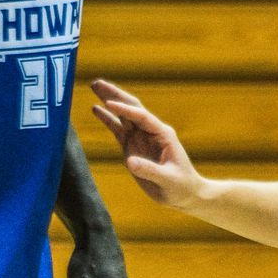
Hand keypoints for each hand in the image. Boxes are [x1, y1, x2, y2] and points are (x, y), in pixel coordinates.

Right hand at [91, 78, 204, 208]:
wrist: (184, 194)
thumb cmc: (181, 186)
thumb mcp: (168, 179)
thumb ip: (150, 170)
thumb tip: (129, 161)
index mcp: (163, 134)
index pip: (142, 117)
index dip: (125, 110)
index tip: (109, 104)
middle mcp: (150, 132)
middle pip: (131, 108)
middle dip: (115, 95)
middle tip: (97, 83)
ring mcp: (140, 138)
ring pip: (122, 115)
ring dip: (109, 101)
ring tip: (94, 87)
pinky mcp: (132, 147)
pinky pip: (117, 129)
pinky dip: (107, 119)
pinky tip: (95, 108)